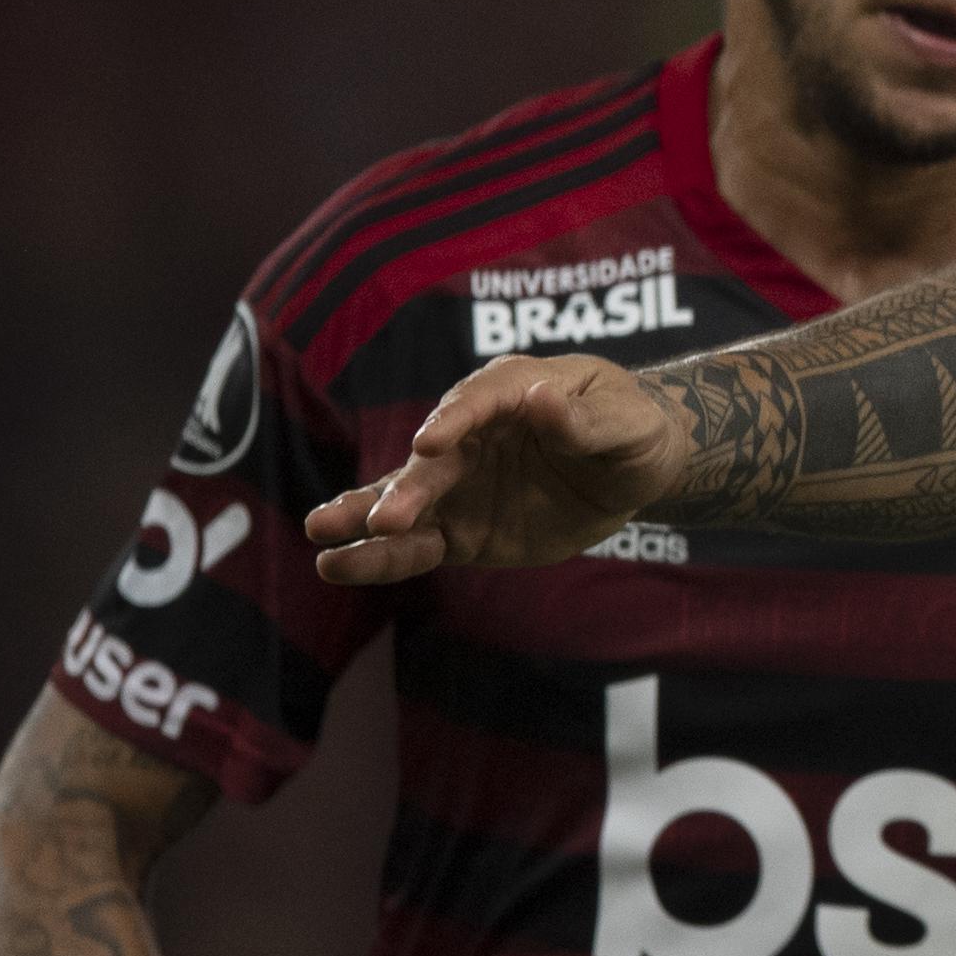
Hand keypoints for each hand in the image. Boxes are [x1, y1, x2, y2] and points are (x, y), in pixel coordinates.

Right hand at [305, 353, 679, 585]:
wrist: (634, 468)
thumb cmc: (633, 429)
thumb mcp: (625, 422)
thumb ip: (583, 420)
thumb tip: (541, 399)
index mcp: (512, 390)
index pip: (479, 402)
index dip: (455, 420)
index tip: (430, 442)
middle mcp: (472, 435)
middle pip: (434, 461)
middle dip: (409, 488)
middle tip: (386, 516)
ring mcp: (460, 484)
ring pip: (408, 502)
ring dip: (365, 517)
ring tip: (321, 533)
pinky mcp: (460, 529)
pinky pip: (419, 545)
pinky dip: (381, 557)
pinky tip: (338, 565)